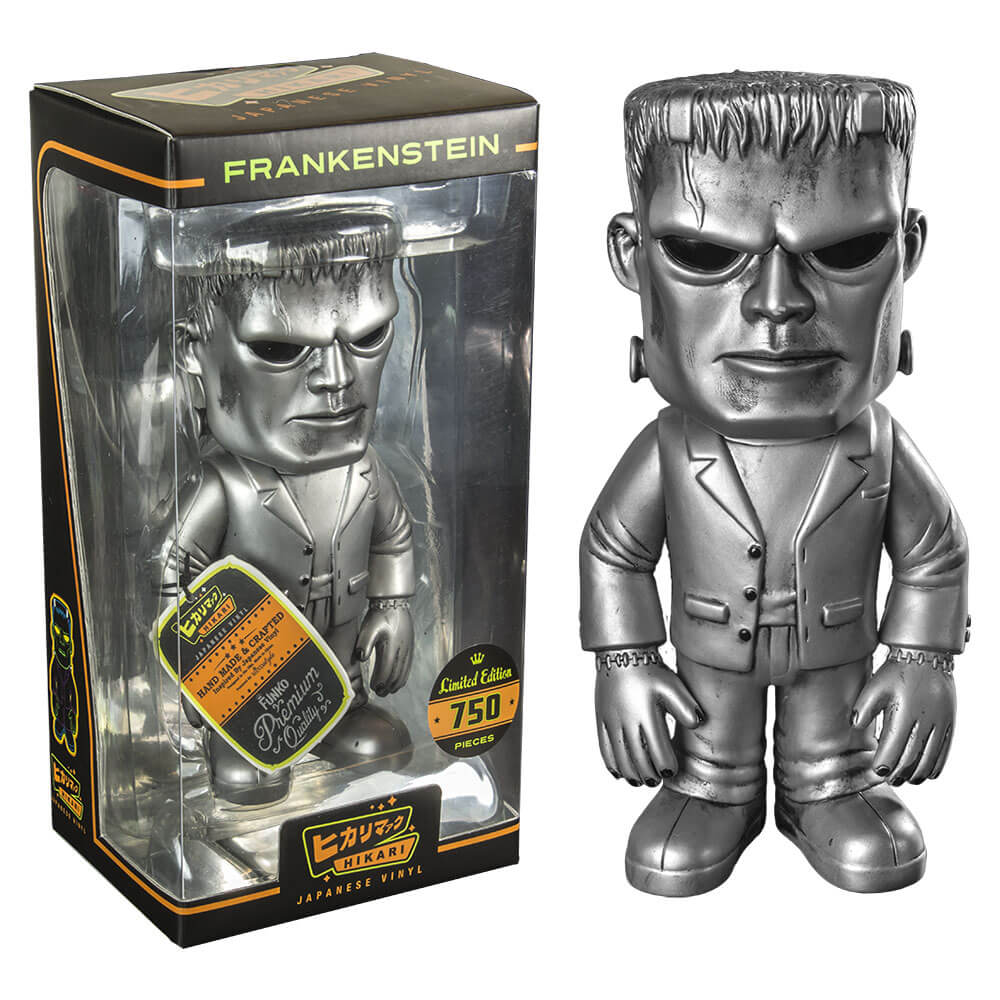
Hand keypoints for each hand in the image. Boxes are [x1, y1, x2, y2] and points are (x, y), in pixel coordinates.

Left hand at [357, 603, 413, 696]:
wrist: (394, 604)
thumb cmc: (381, 615)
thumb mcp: (369, 628)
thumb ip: (364, 644)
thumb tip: (361, 657)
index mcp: (390, 648)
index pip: (386, 672)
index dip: (380, 682)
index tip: (373, 687)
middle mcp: (401, 651)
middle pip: (396, 676)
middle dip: (388, 687)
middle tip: (379, 692)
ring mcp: (407, 650)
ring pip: (404, 673)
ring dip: (396, 684)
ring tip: (388, 690)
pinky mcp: (409, 648)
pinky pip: (408, 667)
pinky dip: (403, 677)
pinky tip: (397, 679)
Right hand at [594, 649, 702, 786]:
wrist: (621, 655)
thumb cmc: (650, 671)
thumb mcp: (673, 686)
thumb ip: (686, 706)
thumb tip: (697, 723)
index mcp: (647, 716)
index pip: (658, 754)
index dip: (666, 768)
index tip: (672, 771)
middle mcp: (627, 722)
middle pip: (639, 761)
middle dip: (650, 776)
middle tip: (658, 779)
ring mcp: (612, 723)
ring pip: (621, 760)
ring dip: (632, 775)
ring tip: (642, 780)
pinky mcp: (601, 720)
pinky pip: (605, 750)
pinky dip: (612, 766)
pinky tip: (620, 773)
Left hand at [852, 650, 955, 784]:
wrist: (925, 657)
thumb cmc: (896, 672)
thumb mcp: (875, 686)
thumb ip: (864, 707)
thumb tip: (854, 725)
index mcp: (904, 712)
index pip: (893, 747)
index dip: (885, 764)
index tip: (877, 772)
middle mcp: (924, 721)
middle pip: (912, 758)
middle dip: (899, 773)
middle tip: (890, 780)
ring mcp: (940, 724)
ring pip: (929, 759)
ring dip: (917, 774)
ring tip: (905, 779)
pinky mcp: (949, 724)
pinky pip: (944, 752)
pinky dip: (935, 766)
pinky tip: (926, 773)